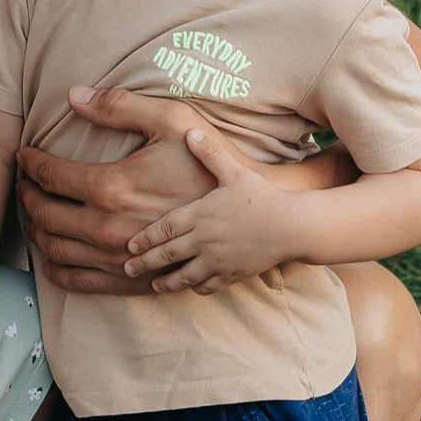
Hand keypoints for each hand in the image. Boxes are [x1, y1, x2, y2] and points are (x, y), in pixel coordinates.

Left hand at [14, 87, 220, 293]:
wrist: (246, 218)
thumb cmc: (208, 165)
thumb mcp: (171, 120)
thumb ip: (119, 105)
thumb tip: (73, 95)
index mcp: (111, 186)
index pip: (50, 176)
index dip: (30, 164)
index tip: (24, 156)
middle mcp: (106, 227)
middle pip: (44, 215)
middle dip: (27, 197)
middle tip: (24, 185)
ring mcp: (116, 258)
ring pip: (55, 249)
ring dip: (36, 232)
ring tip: (34, 215)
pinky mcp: (131, 280)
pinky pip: (80, 281)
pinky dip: (58, 270)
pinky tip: (53, 259)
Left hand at [120, 127, 300, 292]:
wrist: (293, 227)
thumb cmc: (263, 197)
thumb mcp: (235, 171)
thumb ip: (210, 153)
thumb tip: (190, 132)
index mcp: (201, 214)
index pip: (165, 229)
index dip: (145, 238)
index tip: (129, 245)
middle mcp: (205, 240)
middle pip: (167, 255)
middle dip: (145, 263)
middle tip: (127, 268)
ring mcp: (218, 260)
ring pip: (184, 275)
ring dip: (166, 282)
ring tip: (154, 284)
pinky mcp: (232, 274)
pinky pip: (208, 286)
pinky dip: (195, 288)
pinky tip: (188, 287)